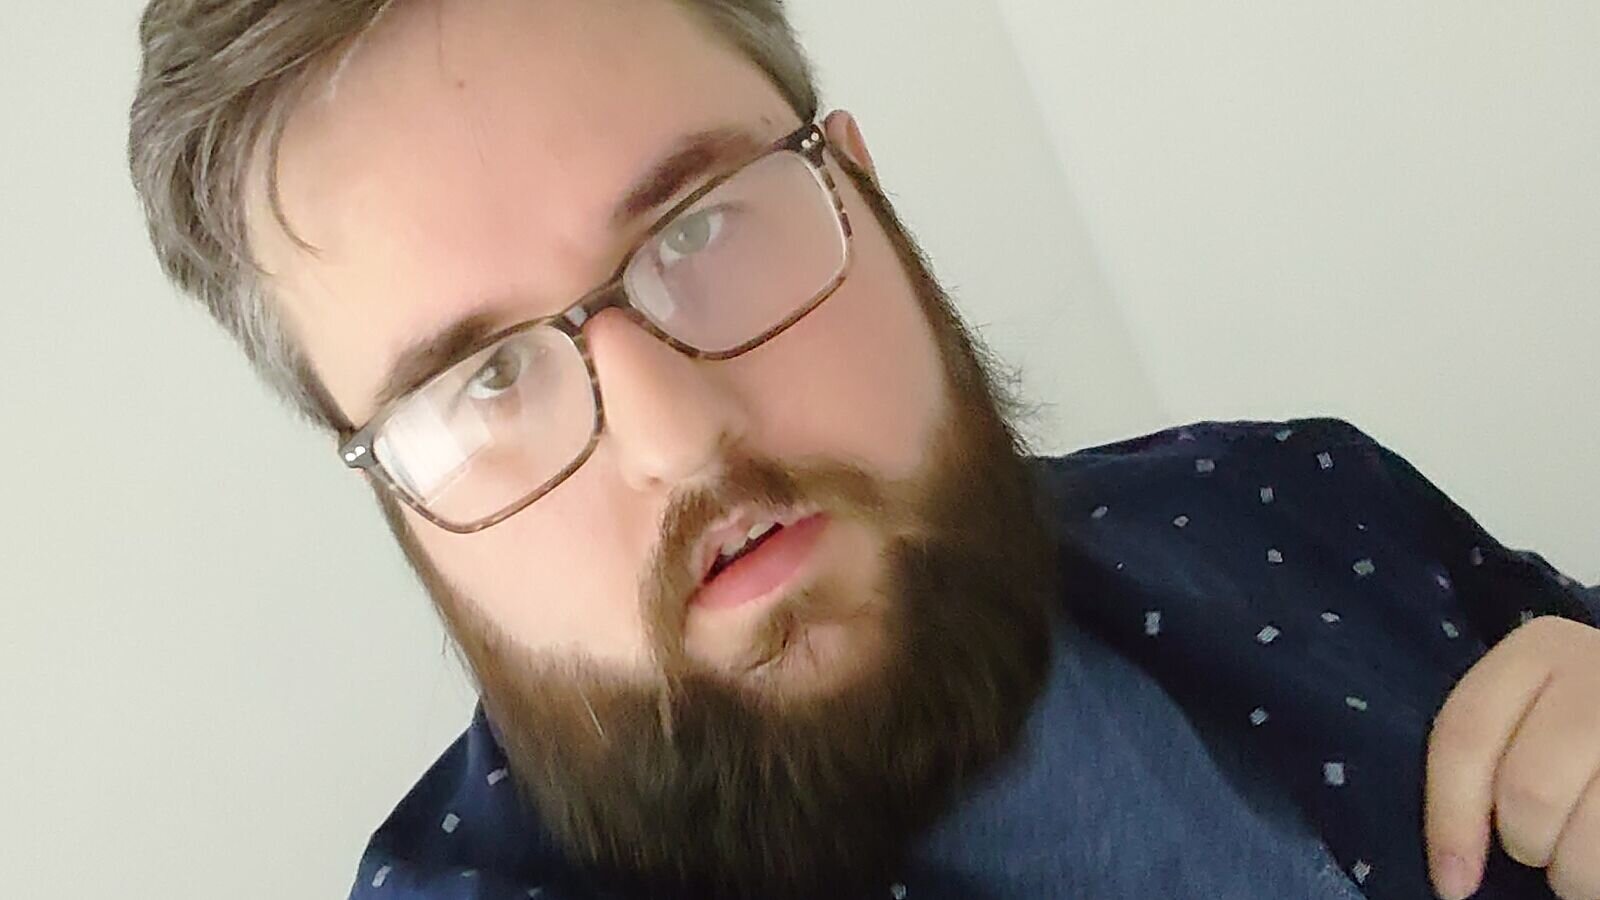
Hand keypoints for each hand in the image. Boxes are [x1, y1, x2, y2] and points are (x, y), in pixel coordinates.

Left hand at [1426, 615, 1599, 899]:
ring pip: (1586, 838)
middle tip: (1541, 845)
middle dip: (1527, 840)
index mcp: (1539, 649)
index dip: (1450, 819)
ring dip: (1576, 872)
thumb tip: (1453, 859)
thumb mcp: (1535, 711)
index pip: (1464, 735)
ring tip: (1583, 857)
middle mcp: (1598, 671)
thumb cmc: (1581, 724)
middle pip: (1529, 791)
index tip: (1452, 882)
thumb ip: (1490, 754)